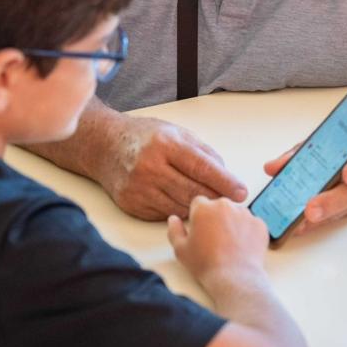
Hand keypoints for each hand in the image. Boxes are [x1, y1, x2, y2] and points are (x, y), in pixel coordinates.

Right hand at [98, 115, 246, 220]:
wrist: (104, 146)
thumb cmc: (145, 137)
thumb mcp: (177, 132)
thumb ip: (203, 152)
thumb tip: (226, 175)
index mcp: (165, 144)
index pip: (202, 167)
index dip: (225, 182)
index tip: (242, 191)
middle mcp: (150, 167)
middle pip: (192, 191)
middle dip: (216, 198)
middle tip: (231, 202)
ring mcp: (138, 188)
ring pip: (180, 207)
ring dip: (198, 207)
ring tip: (210, 203)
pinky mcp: (131, 204)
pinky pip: (165, 214)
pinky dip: (178, 210)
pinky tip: (184, 203)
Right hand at [168, 195, 268, 279]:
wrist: (234, 277)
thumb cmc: (206, 264)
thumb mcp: (181, 249)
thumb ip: (174, 230)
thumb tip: (173, 219)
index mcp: (204, 208)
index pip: (199, 202)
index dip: (198, 215)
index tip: (200, 228)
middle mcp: (226, 205)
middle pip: (219, 205)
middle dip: (216, 217)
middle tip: (214, 238)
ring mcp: (245, 214)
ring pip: (236, 213)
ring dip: (232, 222)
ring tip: (229, 244)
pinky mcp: (260, 224)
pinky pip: (251, 223)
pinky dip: (248, 231)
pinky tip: (241, 246)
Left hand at [262, 125, 346, 234]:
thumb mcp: (338, 134)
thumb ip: (305, 149)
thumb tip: (273, 167)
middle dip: (332, 201)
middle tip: (311, 209)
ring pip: (345, 208)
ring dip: (322, 216)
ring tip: (299, 223)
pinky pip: (338, 215)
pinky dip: (319, 222)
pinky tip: (300, 227)